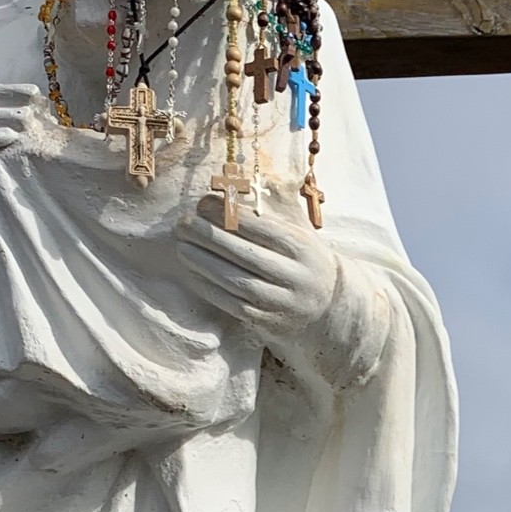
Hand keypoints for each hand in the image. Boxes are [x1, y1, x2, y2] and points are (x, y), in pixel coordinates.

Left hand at [177, 206, 340, 343]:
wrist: (328, 306)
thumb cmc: (304, 260)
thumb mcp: (300, 232)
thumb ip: (276, 210)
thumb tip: (236, 189)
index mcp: (302, 247)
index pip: (261, 227)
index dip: (228, 214)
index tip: (202, 204)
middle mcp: (295, 275)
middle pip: (246, 254)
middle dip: (209, 237)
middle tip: (183, 224)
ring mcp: (282, 301)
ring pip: (237, 281)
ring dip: (204, 263)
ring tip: (182, 248)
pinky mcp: (268, 322)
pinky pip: (233, 304)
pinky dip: (210, 288)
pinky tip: (193, 274)